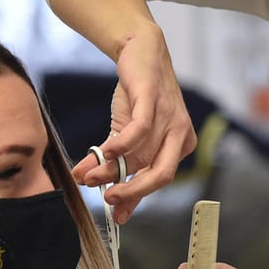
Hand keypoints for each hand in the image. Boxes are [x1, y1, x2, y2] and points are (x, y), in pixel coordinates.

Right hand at [71, 26, 196, 221]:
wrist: (139, 53)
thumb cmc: (138, 98)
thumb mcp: (132, 138)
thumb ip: (125, 168)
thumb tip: (111, 203)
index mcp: (180, 145)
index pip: (160, 180)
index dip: (137, 198)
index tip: (117, 215)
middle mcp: (180, 134)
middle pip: (161, 176)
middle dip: (132, 193)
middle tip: (106, 200)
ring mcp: (170, 117)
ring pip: (143, 155)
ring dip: (112, 170)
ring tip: (87, 177)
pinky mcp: (153, 100)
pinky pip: (139, 131)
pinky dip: (120, 146)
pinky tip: (104, 154)